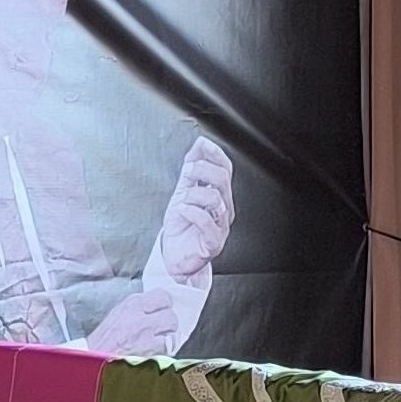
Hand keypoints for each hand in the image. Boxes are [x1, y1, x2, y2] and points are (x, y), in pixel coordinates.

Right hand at [90, 284, 188, 356]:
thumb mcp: (119, 313)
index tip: (162, 311)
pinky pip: (168, 346)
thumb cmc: (104, 338)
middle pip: (171, 313)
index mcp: (132, 303)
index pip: (163, 296)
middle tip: (162, 328)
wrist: (94, 357)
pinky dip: (165, 350)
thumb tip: (156, 308)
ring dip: (169, 335)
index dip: (165, 305)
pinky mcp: (150, 350)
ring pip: (172, 329)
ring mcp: (146, 333)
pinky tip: (156, 351)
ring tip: (159, 340)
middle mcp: (140, 315)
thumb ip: (138, 308)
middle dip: (169, 322)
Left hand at [154, 136, 233, 284]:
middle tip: (188, 172)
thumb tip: (199, 144)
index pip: (225, 169)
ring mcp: (220, 226)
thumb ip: (191, 170)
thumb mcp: (183, 192)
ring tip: (182, 200)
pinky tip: (182, 210)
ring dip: (193, 194)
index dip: (215, 154)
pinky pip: (207, 222)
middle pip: (222, 180)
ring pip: (215, 199)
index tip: (203, 144)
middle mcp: (223, 209)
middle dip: (202, 170)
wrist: (175, 257)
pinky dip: (192, 212)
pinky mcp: (213, 242)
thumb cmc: (182, 228)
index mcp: (219, 196)